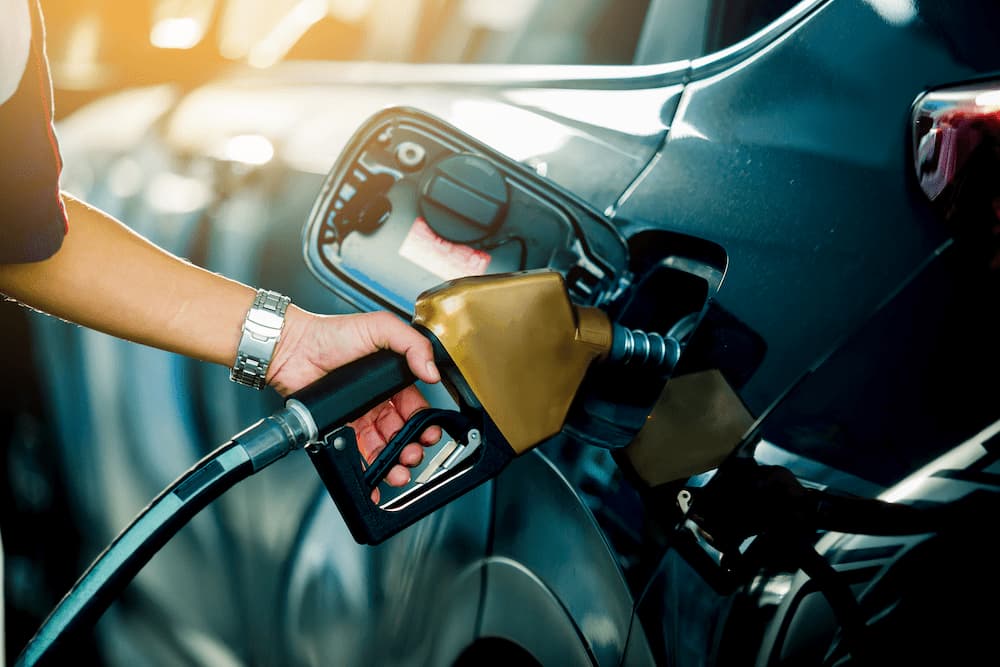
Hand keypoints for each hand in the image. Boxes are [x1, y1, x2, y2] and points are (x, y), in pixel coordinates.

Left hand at [266, 307, 441, 489]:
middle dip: (412, 446)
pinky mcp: (341, 427)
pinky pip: (358, 453)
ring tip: (399, 471)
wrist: (293, 348)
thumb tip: (432, 370)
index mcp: (392, 377)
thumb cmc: (332, 333)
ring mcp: (360, 414)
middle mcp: (378, 398)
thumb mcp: (381, 327)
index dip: (425, 422)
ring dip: (395, 462)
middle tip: (413, 454)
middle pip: (403, 430)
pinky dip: (370, 470)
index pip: (416, 406)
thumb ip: (412, 344)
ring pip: (384, 446)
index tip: (430, 432)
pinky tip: (377, 479)